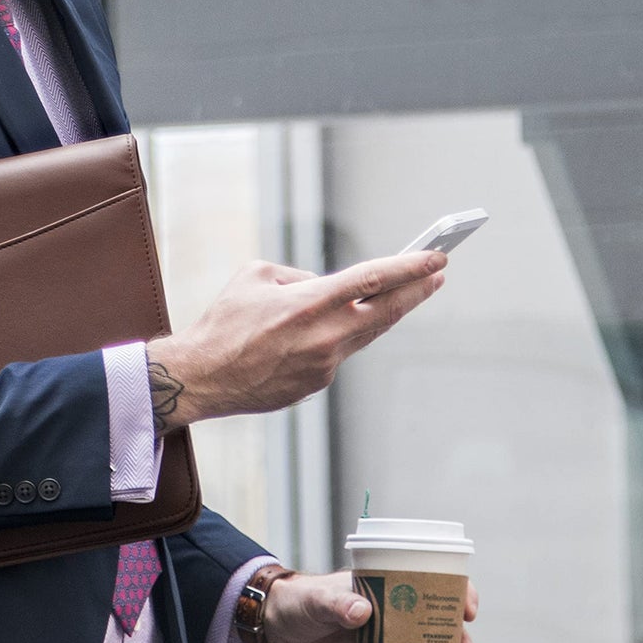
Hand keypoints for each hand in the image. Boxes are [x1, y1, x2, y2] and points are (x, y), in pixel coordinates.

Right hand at [146, 251, 445, 429]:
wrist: (204, 376)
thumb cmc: (224, 321)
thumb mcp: (255, 276)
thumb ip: (298, 275)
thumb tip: (323, 286)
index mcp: (309, 302)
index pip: (373, 280)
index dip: (410, 268)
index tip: (436, 258)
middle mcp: (325, 335)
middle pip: (387, 311)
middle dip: (418, 290)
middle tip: (438, 275)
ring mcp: (325, 364)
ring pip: (367, 334)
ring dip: (389, 313)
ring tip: (407, 296)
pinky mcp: (317, 384)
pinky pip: (337, 353)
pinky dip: (340, 336)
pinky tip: (333, 328)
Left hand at [262, 570, 479, 642]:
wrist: (277, 628)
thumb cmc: (299, 601)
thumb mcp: (317, 599)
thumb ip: (337, 604)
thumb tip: (362, 612)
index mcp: (387, 586)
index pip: (431, 582)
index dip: (457, 592)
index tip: (467, 609)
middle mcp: (395, 613)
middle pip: (440, 625)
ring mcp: (389, 642)